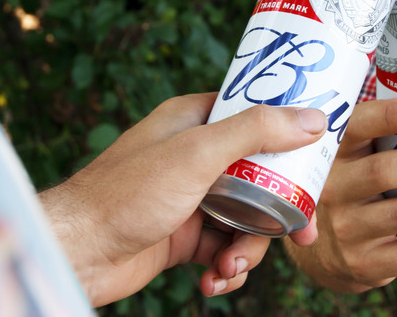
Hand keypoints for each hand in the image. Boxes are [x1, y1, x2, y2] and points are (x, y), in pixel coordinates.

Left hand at [39, 93, 325, 305]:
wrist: (78, 251)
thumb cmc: (127, 192)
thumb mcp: (198, 153)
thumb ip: (256, 132)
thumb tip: (314, 119)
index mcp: (196, 120)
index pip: (256, 117)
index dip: (290, 137)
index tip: (318, 158)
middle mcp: (196, 155)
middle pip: (260, 177)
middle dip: (279, 212)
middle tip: (301, 233)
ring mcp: (192, 197)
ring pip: (246, 219)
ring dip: (246, 249)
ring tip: (228, 267)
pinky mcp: (185, 234)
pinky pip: (223, 248)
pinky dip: (225, 267)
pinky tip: (212, 280)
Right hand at [284, 98, 396, 292]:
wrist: (323, 252)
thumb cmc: (357, 188)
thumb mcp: (353, 159)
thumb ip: (382, 137)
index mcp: (334, 152)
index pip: (359, 127)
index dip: (393, 116)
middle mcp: (333, 188)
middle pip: (386, 171)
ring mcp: (346, 228)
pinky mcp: (364, 263)